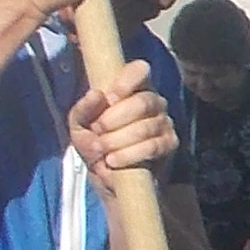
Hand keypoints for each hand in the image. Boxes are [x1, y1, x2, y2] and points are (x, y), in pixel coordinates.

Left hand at [70, 55, 178, 190]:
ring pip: (146, 126)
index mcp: (132, 89)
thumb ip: (82, 109)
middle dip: (115, 119)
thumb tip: (96, 94)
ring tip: (103, 150)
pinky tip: (114, 160)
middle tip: (98, 131)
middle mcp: (153, 101)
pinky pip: (153, 146)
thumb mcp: (79, 126)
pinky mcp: (170, 144)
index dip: (126, 82)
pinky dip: (130, 154)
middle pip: (143, 102)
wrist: (108, 179)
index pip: (140, 70)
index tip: (109, 98)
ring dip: (118, 140)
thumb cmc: (96, 144)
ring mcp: (164, 122)